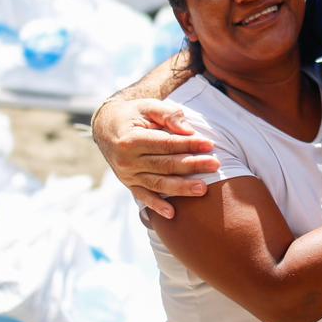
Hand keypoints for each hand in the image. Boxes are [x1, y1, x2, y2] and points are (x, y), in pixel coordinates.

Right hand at [92, 97, 221, 217]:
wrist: (106, 128)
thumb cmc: (133, 115)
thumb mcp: (148, 106)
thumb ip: (168, 115)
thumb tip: (188, 130)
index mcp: (131, 140)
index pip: (165, 144)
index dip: (188, 145)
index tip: (209, 144)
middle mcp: (127, 161)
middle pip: (165, 165)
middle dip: (192, 165)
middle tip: (215, 164)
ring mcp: (128, 175)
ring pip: (158, 184)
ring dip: (181, 188)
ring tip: (203, 189)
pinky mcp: (129, 184)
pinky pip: (144, 197)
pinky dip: (157, 207)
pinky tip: (172, 214)